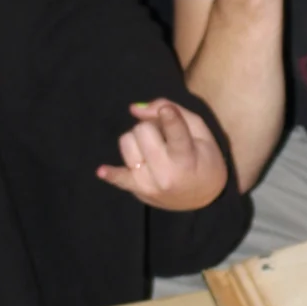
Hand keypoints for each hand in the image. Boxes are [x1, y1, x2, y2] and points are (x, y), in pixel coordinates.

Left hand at [97, 99, 228, 209]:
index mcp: (187, 157)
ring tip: (153, 149)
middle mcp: (166, 172)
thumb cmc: (204, 159)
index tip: (166, 110)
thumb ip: (175, 111)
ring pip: (127, 142)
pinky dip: (111, 173)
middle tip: (164, 136)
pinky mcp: (137, 190)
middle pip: (143, 129)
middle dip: (152, 126)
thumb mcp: (200, 132)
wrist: (204, 197)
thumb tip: (135, 108)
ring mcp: (149, 183)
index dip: (170, 120)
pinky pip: (118, 177)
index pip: (177, 136)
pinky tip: (102, 171)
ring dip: (138, 140)